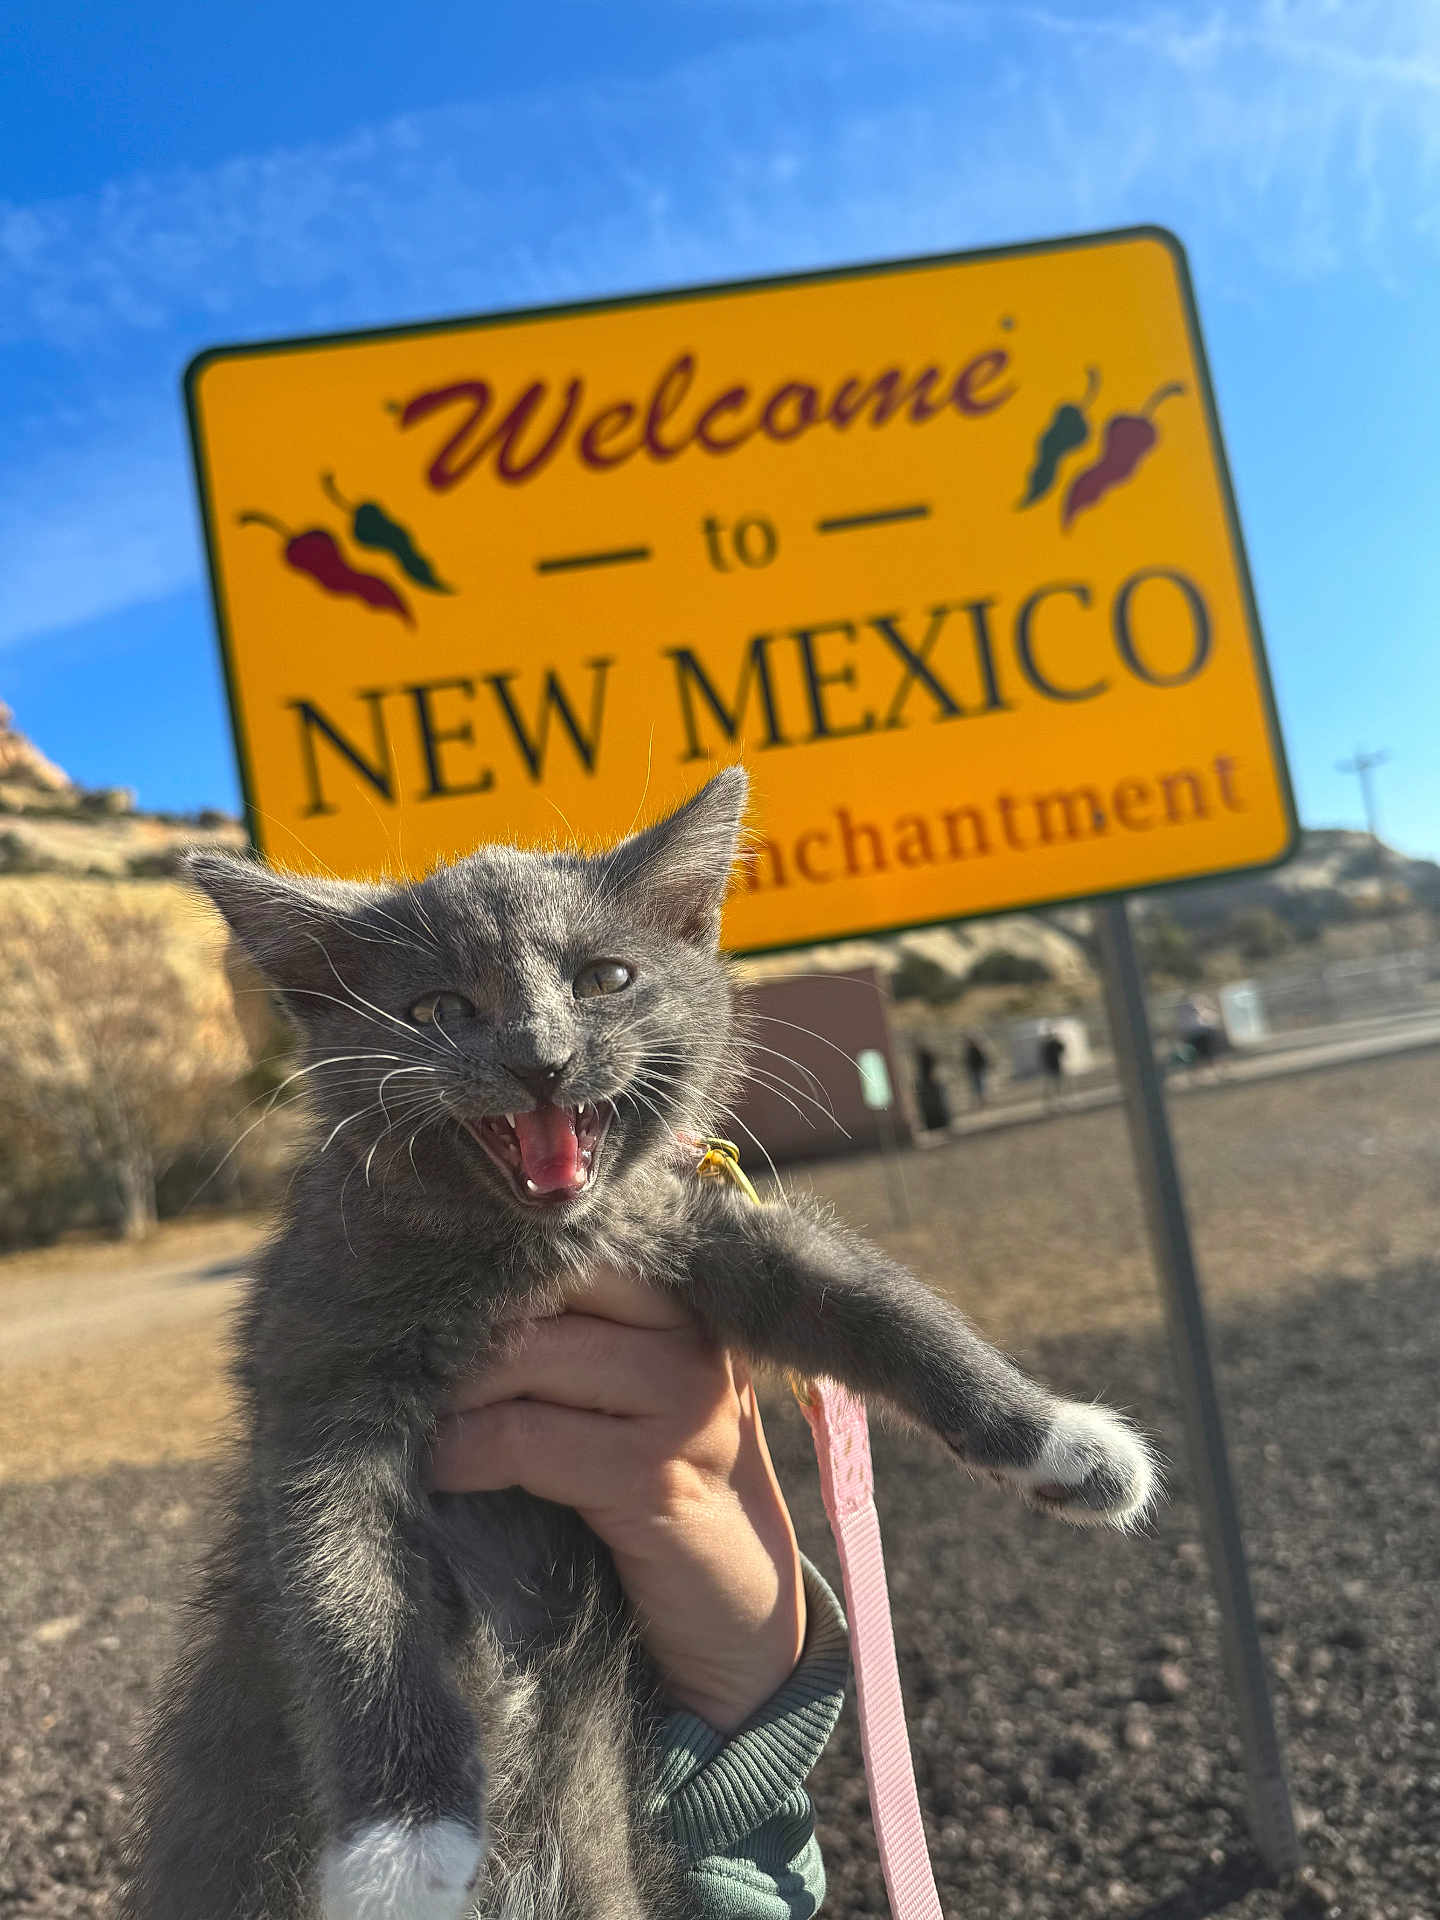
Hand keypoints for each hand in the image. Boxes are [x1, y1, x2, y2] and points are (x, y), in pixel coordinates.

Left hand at [426, 1265, 806, 1732]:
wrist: (733, 1611)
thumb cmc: (652, 1486)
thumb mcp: (623, 1393)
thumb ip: (570, 1331)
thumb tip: (441, 1288)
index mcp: (686, 1294)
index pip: (574, 1237)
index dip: (490, 1255)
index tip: (416, 1282)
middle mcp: (693, 1331)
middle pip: (542, 1282)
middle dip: (459, 1318)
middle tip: (389, 1348)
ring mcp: (685, 1401)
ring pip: (525, 1354)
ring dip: (448, 1389)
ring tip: (403, 1413)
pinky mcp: (658, 1476)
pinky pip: (524, 1440)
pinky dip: (463, 1453)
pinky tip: (437, 1468)